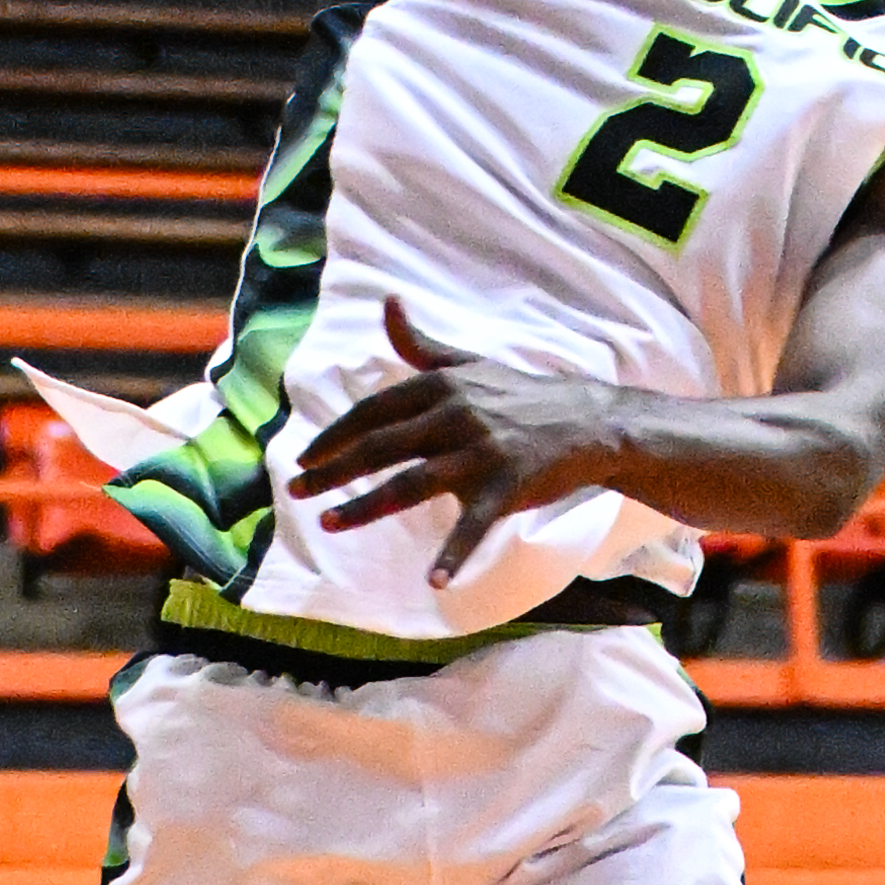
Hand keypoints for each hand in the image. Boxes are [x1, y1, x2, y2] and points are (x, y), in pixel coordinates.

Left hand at [291, 304, 619, 585]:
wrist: (588, 422)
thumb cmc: (521, 396)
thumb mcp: (469, 364)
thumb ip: (420, 344)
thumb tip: (388, 303)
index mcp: (442, 386)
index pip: (374, 411)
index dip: (335, 434)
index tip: (304, 456)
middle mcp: (455, 416)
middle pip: (380, 445)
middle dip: (332, 469)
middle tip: (295, 489)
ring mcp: (481, 454)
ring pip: (411, 483)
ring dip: (366, 506)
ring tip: (329, 522)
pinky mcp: (507, 488)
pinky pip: (474, 526)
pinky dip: (455, 554)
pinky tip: (434, 581)